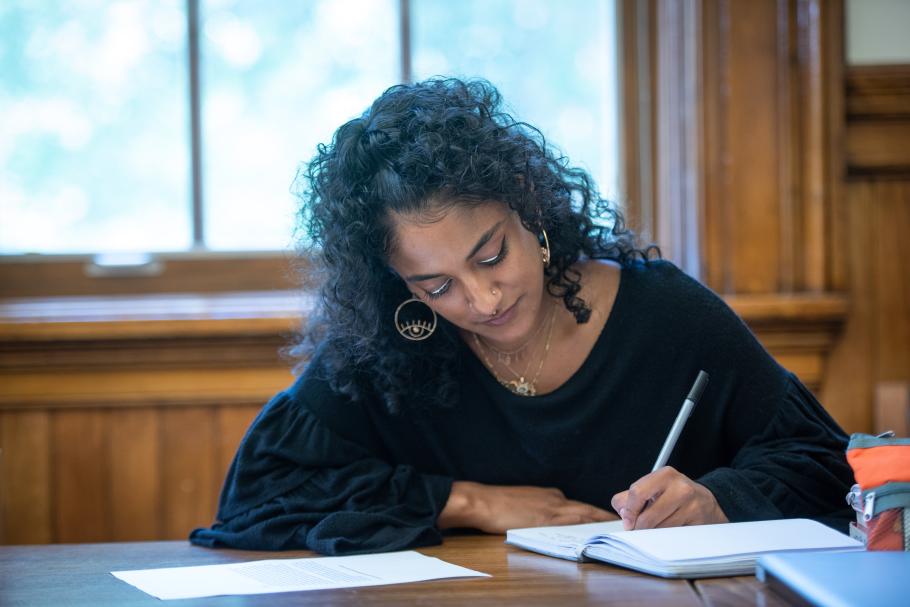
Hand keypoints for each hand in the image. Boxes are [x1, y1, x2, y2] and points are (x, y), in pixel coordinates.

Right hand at [438, 481, 616, 533]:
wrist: (483, 501)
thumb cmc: (498, 503)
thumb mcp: (525, 501)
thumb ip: (542, 508)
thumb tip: (553, 518)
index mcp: (551, 496)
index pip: (581, 507)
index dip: (597, 514)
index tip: (612, 520)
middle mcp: (556, 500)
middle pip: (588, 510)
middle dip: (607, 518)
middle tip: (628, 524)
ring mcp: (552, 509)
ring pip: (585, 516)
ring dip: (602, 523)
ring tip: (620, 530)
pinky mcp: (546, 520)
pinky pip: (573, 524)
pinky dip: (587, 528)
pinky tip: (597, 534)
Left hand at [610, 466, 727, 529]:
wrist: (706, 503)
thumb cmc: (674, 496)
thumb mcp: (652, 489)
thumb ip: (629, 498)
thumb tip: (623, 515)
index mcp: (665, 475)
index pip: (637, 492)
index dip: (629, 511)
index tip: (628, 522)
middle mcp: (680, 487)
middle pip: (647, 517)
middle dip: (639, 528)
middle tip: (638, 530)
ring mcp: (692, 505)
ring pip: (659, 530)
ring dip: (652, 534)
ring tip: (656, 528)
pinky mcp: (698, 523)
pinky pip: (673, 537)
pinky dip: (666, 538)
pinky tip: (668, 532)